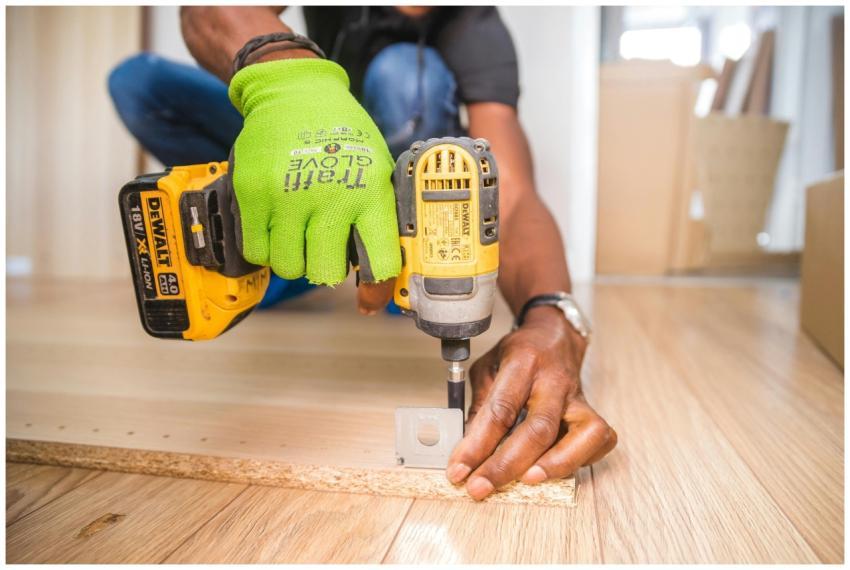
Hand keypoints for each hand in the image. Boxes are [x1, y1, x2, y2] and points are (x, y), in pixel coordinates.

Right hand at [228, 58, 400, 300]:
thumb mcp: (377, 170)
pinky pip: (257, 252)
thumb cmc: (343, 137)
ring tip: (299, 234)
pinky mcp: (253, 194)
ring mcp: (288, 196)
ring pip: (289, 268)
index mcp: (371, 192)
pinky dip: (266, 249)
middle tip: (325, 251)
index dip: (377, 289)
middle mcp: (331, 197)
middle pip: (326, 274)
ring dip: (295, 260)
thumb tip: (383, 277)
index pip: (381, 261)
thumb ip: (379, 219)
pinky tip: (277, 227)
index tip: (370, 299)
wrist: (294, 93)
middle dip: (327, 271)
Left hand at [446, 305, 616, 499]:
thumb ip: (480, 407)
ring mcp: (578, 397)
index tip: (458, 470)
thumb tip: (468, 451)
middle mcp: (554, 381)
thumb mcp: (487, 368)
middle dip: (506, 465)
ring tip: (526, 482)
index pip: (500, 410)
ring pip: (582, 435)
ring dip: (555, 465)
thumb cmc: (518, 354)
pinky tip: (556, 468)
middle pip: (538, 428)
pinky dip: (581, 459)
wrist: (554, 336)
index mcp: (523, 363)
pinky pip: (599, 440)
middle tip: (480, 487)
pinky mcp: (592, 411)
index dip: (477, 445)